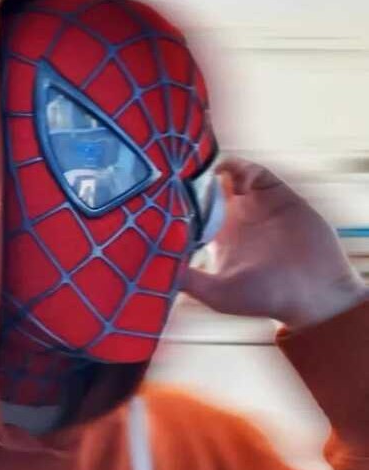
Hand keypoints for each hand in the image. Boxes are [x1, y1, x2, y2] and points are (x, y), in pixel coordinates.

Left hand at [180, 157, 366, 329]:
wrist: (313, 294)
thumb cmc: (265, 299)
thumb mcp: (218, 294)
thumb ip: (189, 281)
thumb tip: (155, 271)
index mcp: (216, 234)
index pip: (189, 206)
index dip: (178, 198)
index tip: (164, 195)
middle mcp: (234, 215)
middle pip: (206, 184)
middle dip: (194, 177)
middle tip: (182, 175)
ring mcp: (256, 203)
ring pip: (229, 173)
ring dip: (217, 170)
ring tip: (211, 179)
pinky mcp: (278, 195)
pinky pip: (256, 172)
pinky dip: (245, 171)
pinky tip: (241, 187)